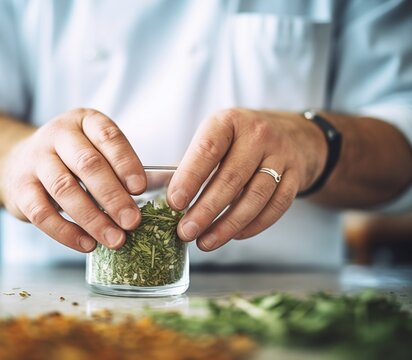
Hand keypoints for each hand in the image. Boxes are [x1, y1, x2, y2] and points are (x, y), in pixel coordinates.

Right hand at [0, 108, 145, 251]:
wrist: (17, 163)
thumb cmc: (70, 160)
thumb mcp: (93, 149)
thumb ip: (117, 168)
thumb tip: (149, 199)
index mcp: (84, 121)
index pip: (108, 137)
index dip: (125, 162)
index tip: (140, 188)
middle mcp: (58, 134)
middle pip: (87, 164)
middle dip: (113, 196)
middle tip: (132, 221)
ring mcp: (35, 160)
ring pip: (64, 189)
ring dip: (93, 218)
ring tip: (115, 239)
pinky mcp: (20, 188)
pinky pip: (42, 213)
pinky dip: (66, 232)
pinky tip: (87, 244)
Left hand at [167, 108, 326, 250]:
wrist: (293, 135)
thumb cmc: (240, 140)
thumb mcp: (215, 136)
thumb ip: (188, 163)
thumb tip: (150, 189)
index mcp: (228, 121)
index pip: (207, 151)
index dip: (189, 179)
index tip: (174, 204)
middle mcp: (258, 135)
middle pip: (230, 179)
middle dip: (205, 210)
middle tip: (185, 232)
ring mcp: (281, 155)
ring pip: (254, 197)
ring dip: (227, 224)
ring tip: (205, 241)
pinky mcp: (296, 177)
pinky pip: (275, 207)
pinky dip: (253, 225)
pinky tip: (234, 235)